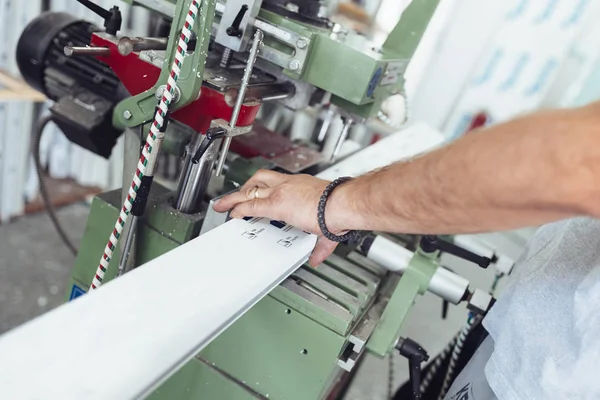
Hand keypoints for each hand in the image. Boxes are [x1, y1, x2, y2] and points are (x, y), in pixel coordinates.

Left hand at [213, 170, 338, 265]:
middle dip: (246, 187)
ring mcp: (280, 192)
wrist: (340, 203)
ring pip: (250, 191)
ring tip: (224, 204)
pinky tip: (232, 214)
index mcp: (301, 186)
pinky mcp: (275, 204)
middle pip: (259, 180)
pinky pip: (250, 205)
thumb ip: (320, 245)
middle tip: (236, 195)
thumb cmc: (338, 209)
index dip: (265, 188)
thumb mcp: (327, 227)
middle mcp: (288, 185)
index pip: (277, 182)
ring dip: (235, 197)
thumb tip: (316, 258)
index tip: (259, 194)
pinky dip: (239, 209)